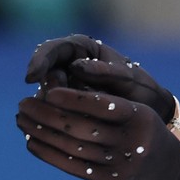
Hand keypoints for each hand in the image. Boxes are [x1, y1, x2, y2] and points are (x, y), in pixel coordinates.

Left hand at [18, 87, 179, 179]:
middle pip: (81, 128)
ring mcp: (121, 165)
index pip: (103, 105)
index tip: (47, 90)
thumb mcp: (139, 112)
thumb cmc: (146, 133)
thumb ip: (109, 105)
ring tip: (22, 119)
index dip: (73, 98)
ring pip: (73, 148)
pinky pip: (73, 166)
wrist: (171, 172)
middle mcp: (132, 142)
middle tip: (23, 103)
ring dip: (41, 133)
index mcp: (140, 117)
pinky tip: (31, 141)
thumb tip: (60, 94)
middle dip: (47, 114)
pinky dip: (49, 153)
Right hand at [24, 35, 177, 123]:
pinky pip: (52, 112)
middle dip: (50, 90)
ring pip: (45, 96)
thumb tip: (75, 66)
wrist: (148, 112)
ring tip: (75, 119)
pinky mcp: (64, 107)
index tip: (30, 77)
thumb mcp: (127, 78)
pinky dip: (55, 120)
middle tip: (62, 104)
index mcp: (81, 48)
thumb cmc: (140, 88)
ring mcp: (64, 87)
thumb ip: (104, 71)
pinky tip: (63, 131)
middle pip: (45, 75)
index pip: (52, 49)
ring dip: (53, 108)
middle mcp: (68, 65)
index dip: (38, 61)